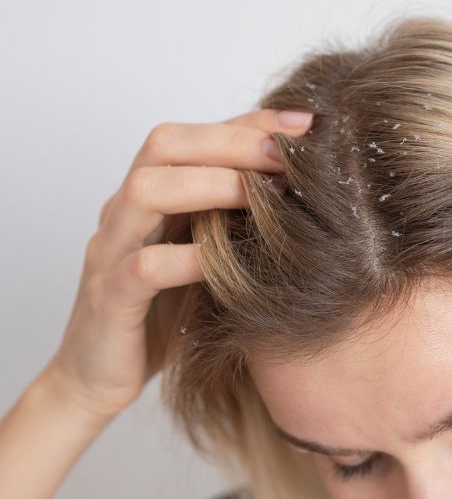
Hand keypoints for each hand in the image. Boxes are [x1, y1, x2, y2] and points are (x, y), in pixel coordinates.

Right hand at [44, 108, 314, 420]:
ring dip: (209, 185)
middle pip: (165, 146)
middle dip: (230, 142)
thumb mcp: (206, 260)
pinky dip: (188, 258)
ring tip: (262, 194)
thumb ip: (234, 225)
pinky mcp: (111, 298)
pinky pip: (144, 267)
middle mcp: (126, 211)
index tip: (305, 122)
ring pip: (146, 191)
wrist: (98, 376)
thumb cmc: (163, 314)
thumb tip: (306, 195)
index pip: (196, 136)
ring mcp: (112, 250)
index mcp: (152, 196)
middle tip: (287, 155)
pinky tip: (227, 261)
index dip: (249, 123)